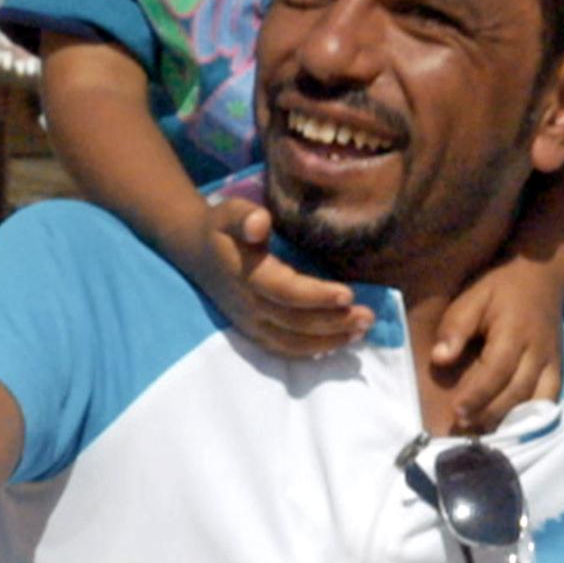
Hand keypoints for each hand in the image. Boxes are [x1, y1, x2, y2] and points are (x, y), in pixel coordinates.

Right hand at [195, 197, 370, 357]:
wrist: (195, 252)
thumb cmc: (221, 228)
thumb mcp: (229, 212)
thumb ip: (245, 215)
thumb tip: (260, 223)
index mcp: (246, 274)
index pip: (285, 291)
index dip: (316, 296)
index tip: (349, 294)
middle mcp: (248, 305)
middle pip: (294, 322)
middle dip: (333, 322)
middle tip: (368, 317)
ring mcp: (249, 323)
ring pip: (291, 342)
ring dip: (328, 341)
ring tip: (361, 332)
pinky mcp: (253, 332)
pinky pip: (283, 349)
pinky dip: (312, 351)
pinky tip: (339, 342)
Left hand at [425, 256, 563, 431]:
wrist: (543, 278)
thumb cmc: (501, 289)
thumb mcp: (474, 297)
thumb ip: (456, 326)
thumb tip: (440, 358)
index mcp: (515, 331)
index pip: (497, 370)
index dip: (477, 395)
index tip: (456, 412)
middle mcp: (538, 350)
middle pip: (517, 391)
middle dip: (489, 413)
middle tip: (463, 428)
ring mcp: (553, 362)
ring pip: (535, 401)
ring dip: (509, 420)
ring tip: (482, 431)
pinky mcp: (559, 370)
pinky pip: (549, 400)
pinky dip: (532, 418)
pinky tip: (510, 426)